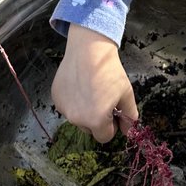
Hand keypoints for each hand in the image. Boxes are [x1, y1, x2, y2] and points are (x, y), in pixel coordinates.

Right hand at [51, 25, 138, 142]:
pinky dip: (73, 100)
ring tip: (91, 89)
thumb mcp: (126, 93)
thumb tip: (129, 131)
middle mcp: (77, 118)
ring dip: (84, 110)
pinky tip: (80, 84)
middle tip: (103, 99)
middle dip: (97, 119)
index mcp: (96, 121)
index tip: (114, 112)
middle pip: (90, 128)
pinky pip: (67, 106)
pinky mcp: (56, 97)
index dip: (112, 125)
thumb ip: (130, 116)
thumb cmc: (109, 70)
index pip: (105, 137)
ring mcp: (64, 108)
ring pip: (78, 117)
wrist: (89, 49)